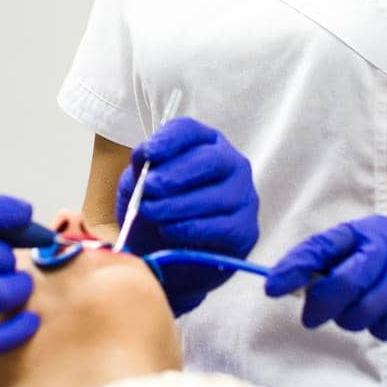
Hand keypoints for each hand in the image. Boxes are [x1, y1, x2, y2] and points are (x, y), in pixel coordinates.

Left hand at [117, 118, 258, 315]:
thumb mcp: (139, 184)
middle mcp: (231, 164)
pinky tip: (169, 230)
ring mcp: (244, 197)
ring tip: (150, 212)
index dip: (169, 139)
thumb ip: (141, 167)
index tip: (148, 153)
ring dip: (178, 205)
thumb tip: (145, 156)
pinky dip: (192, 228)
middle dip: (176, 174)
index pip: (190, 131)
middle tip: (148, 188)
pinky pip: (223, 227)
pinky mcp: (246, 230)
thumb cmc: (156, 210)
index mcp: (204, 143)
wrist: (165, 256)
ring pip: (217, 196)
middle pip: (211, 160)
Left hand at [265, 215, 386, 339]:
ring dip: (352, 320)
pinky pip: (386, 329)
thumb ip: (333, 260)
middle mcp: (386, 249)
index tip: (271, 287)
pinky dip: (381, 329)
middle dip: (321, 306)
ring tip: (361, 310)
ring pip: (361, 313)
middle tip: (312, 315)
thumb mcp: (368, 244)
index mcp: (364, 231)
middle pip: (341, 285)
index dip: (292, 269)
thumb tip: (293, 284)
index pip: (320, 248)